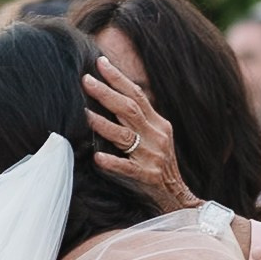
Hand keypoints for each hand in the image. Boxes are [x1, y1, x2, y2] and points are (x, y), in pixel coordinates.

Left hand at [84, 58, 198, 212]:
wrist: (177, 196)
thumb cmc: (159, 165)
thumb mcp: (155, 137)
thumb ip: (140, 119)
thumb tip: (115, 97)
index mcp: (159, 123)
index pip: (137, 95)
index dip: (119, 78)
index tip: (100, 63)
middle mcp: (157, 136)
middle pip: (129, 109)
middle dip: (106, 93)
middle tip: (86, 80)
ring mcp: (152, 156)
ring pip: (125, 135)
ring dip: (102, 123)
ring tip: (83, 114)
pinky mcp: (147, 176)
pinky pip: (127, 168)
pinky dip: (112, 162)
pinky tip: (97, 157)